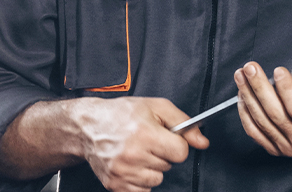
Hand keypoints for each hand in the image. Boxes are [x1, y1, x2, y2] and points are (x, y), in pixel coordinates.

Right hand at [69, 97, 208, 191]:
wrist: (89, 127)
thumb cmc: (122, 114)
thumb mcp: (157, 107)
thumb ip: (184, 123)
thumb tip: (203, 142)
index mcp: (145, 134)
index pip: (180, 153)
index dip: (176, 144)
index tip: (165, 137)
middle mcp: (132, 156)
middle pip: (168, 166)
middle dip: (162, 154)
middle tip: (146, 141)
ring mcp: (122, 172)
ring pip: (157, 179)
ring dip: (151, 168)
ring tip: (138, 152)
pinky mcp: (114, 184)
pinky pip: (142, 190)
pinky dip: (140, 180)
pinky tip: (132, 165)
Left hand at [234, 62, 291, 157]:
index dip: (287, 90)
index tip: (279, 71)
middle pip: (275, 113)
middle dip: (260, 88)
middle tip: (251, 67)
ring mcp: (287, 147)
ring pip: (262, 121)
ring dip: (248, 96)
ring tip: (241, 75)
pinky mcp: (275, 148)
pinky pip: (255, 131)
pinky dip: (245, 113)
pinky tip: (242, 95)